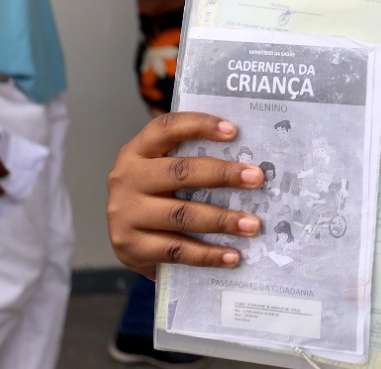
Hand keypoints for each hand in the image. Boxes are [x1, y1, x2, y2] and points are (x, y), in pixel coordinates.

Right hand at [106, 112, 264, 278]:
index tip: (233, 131)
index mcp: (136, 151)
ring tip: (252, 225)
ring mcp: (125, 214)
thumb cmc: (154, 196)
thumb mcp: (162, 171)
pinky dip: (208, 254)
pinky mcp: (131, 247)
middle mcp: (126, 179)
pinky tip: (232, 255)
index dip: (199, 125)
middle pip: (179, 172)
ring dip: (222, 220)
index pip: (166, 129)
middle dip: (223, 174)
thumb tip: (247, 163)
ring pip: (181, 214)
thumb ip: (191, 161)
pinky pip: (176, 250)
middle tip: (256, 178)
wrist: (123, 240)